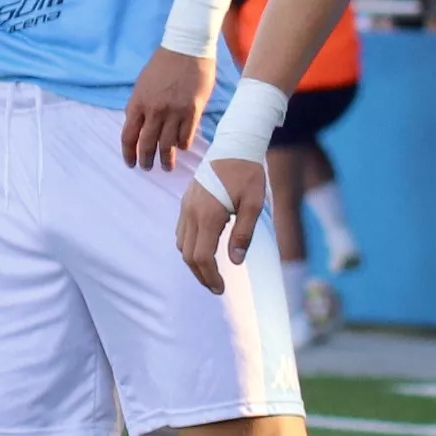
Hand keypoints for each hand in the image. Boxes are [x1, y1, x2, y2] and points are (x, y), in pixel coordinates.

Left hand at [122, 45, 212, 171]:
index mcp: (137, 103)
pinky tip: (181, 147)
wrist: (186, 49)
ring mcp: (174, 112)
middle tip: (148, 168)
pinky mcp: (193, 111)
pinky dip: (182, 145)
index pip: (129, 136)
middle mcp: (154, 111)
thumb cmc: (163, 63)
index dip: (129, 153)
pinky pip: (186, 136)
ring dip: (166, 159)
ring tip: (167, 167)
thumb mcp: (143, 84)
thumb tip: (141, 124)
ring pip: (167, 145)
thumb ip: (140, 105)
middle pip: (147, 144)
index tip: (131, 163)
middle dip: (146, 160)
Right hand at [176, 152, 268, 291]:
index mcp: (208, 215)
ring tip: (211, 273)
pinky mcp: (187, 201)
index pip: (202, 257)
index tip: (221, 289)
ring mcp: (186, 206)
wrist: (234, 145)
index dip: (210, 277)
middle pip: (188, 255)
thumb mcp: (254, 204)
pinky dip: (189, 247)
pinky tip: (204, 251)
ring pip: (182, 244)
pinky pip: (182, 231)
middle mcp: (191, 212)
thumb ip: (244, 234)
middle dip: (201, 275)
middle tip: (216, 288)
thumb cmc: (249, 174)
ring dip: (194, 262)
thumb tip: (235, 262)